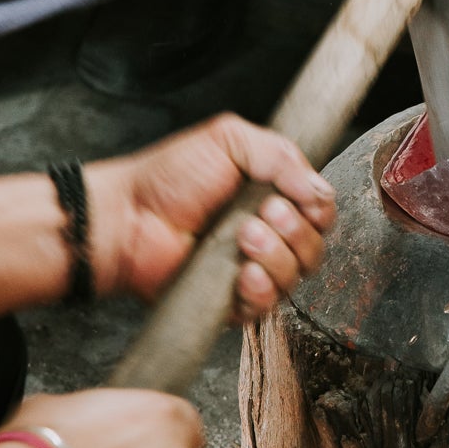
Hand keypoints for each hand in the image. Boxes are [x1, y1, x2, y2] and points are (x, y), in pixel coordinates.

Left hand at [86, 113, 337, 319]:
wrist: (128, 215)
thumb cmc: (169, 177)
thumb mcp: (228, 140)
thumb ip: (281, 154)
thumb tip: (320, 189)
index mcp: (272, 198)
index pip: (320, 212)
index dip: (315, 209)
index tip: (289, 197)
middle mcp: (268, 236)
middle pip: (314, 246)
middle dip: (295, 230)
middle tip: (262, 213)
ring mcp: (252, 270)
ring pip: (296, 276)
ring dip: (276, 256)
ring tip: (243, 236)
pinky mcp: (234, 301)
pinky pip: (267, 307)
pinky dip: (261, 289)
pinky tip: (243, 273)